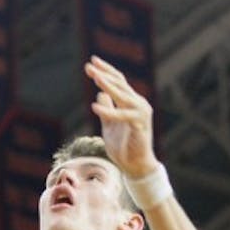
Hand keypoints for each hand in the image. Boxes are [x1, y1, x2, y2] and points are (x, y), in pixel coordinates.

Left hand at [84, 55, 158, 178]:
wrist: (135, 165)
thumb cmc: (123, 146)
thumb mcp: (109, 124)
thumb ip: (107, 109)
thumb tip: (99, 95)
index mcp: (131, 102)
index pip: (118, 81)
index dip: (105, 71)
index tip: (91, 63)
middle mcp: (138, 104)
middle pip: (120, 84)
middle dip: (103, 74)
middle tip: (88, 65)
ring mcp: (141, 113)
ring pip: (123, 95)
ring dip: (108, 85)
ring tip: (95, 77)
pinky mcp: (140, 125)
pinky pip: (122, 116)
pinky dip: (109, 112)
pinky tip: (94, 108)